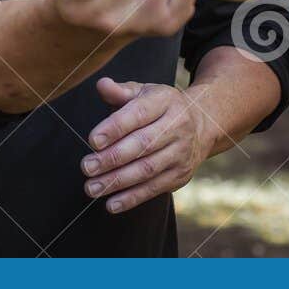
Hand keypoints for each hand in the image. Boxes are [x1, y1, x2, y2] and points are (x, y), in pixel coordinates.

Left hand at [80, 77, 214, 213]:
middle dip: (112, 158)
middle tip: (87, 167)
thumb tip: (102, 85)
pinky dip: (132, 198)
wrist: (202, 124)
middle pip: (142, 145)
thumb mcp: (143, 92)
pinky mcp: (180, 175)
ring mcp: (181, 153)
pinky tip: (111, 203)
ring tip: (92, 187)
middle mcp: (177, 127)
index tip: (92, 140)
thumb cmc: (159, 107)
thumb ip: (120, 91)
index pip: (138, 114)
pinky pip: (154, 188)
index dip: (115, 128)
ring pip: (147, 169)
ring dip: (117, 181)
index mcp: (164, 102)